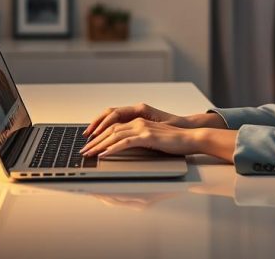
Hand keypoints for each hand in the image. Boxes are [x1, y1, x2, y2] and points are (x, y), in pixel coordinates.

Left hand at [80, 118, 202, 157]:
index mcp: (139, 121)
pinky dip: (112, 148)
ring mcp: (142, 128)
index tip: (89, 144)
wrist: (190, 138)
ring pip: (114, 135)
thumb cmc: (174, 142)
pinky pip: (125, 142)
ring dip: (99, 145)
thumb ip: (139, 141)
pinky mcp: (147, 136)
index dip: (99, 134)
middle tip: (84, 150)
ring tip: (89, 153)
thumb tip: (125, 150)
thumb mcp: (152, 140)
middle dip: (94, 140)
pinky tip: (104, 154)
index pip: (113, 126)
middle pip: (110, 130)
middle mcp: (138, 122)